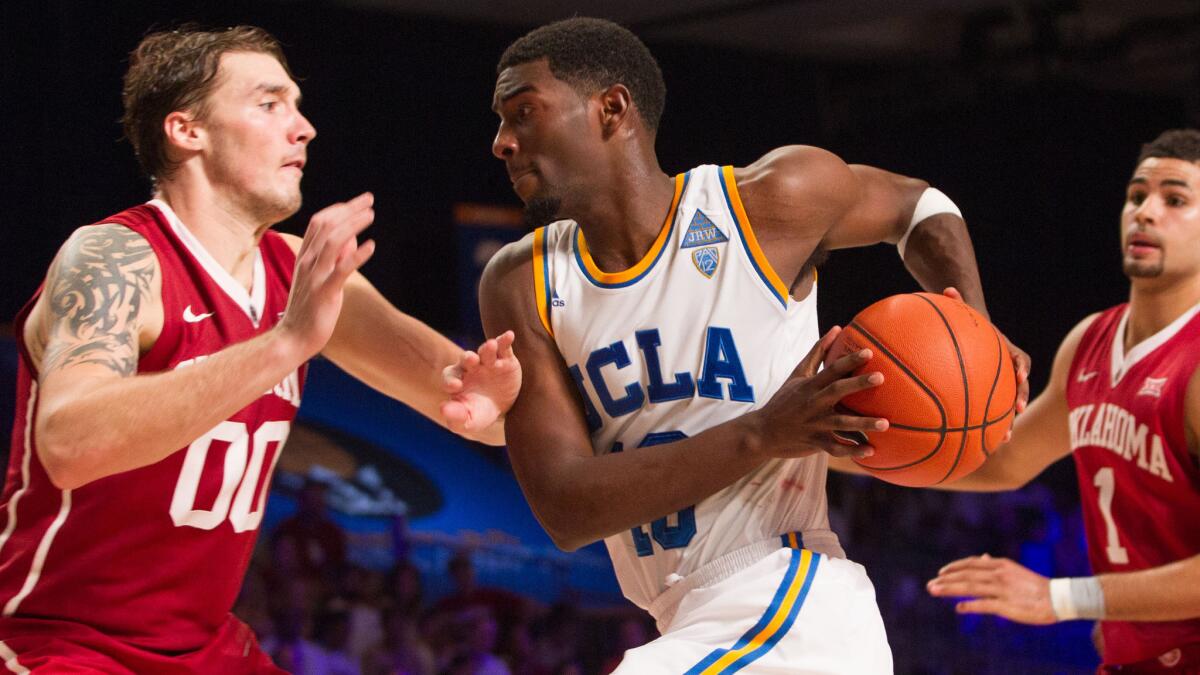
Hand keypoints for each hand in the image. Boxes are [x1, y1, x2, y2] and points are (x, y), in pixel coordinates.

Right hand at [278, 193, 376, 358]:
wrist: (292, 338)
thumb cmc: (309, 310)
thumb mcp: (320, 279)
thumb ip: (334, 258)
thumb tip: (353, 239)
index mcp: (304, 257)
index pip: (319, 222)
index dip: (339, 209)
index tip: (358, 203)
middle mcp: (307, 262)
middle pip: (327, 225)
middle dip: (349, 210)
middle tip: (369, 200)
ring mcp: (314, 276)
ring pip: (332, 241)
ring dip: (353, 224)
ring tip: (371, 215)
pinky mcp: (324, 292)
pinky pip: (341, 269)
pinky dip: (357, 255)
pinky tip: (372, 246)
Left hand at [441, 330, 520, 433]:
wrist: (504, 411)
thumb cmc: (480, 414)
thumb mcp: (468, 422)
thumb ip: (455, 417)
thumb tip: (442, 409)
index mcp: (456, 380)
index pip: (449, 376)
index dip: (450, 380)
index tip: (455, 386)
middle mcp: (471, 368)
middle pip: (466, 358)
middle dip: (468, 358)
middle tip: (472, 359)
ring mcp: (488, 362)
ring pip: (486, 351)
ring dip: (488, 348)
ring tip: (491, 346)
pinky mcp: (506, 360)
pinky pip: (504, 348)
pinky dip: (505, 341)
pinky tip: (509, 335)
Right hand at [749, 326, 886, 460]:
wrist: (762, 432)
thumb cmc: (784, 400)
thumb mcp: (798, 375)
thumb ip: (818, 352)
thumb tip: (837, 329)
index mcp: (810, 386)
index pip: (831, 369)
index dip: (849, 360)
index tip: (868, 352)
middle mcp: (813, 403)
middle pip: (837, 391)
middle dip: (858, 384)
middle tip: (880, 377)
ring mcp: (815, 424)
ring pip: (841, 423)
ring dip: (863, 424)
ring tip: (885, 424)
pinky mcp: (815, 442)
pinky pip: (836, 448)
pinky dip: (853, 451)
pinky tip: (871, 450)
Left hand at [926, 554, 1056, 624]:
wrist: (1059, 598)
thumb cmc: (1036, 585)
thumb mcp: (1015, 569)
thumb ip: (996, 565)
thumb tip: (984, 557)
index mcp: (1000, 565)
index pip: (971, 564)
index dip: (954, 568)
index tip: (941, 573)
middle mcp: (998, 575)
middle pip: (966, 575)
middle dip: (946, 580)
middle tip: (929, 585)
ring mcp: (1002, 589)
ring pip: (970, 588)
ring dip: (950, 590)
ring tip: (934, 591)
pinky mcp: (1007, 605)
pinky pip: (984, 605)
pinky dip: (970, 606)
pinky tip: (959, 608)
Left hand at [942, 287, 1030, 427]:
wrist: (978, 339)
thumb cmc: (970, 327)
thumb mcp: (966, 316)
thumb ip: (958, 303)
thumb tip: (948, 288)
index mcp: (1006, 351)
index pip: (1019, 358)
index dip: (1020, 366)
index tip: (1019, 373)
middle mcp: (1009, 369)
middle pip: (1020, 386)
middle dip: (1020, 398)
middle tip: (1018, 410)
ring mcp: (1004, 385)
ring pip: (1009, 406)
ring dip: (1008, 421)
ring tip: (1004, 438)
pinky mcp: (994, 397)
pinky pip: (993, 414)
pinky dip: (988, 428)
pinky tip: (979, 446)